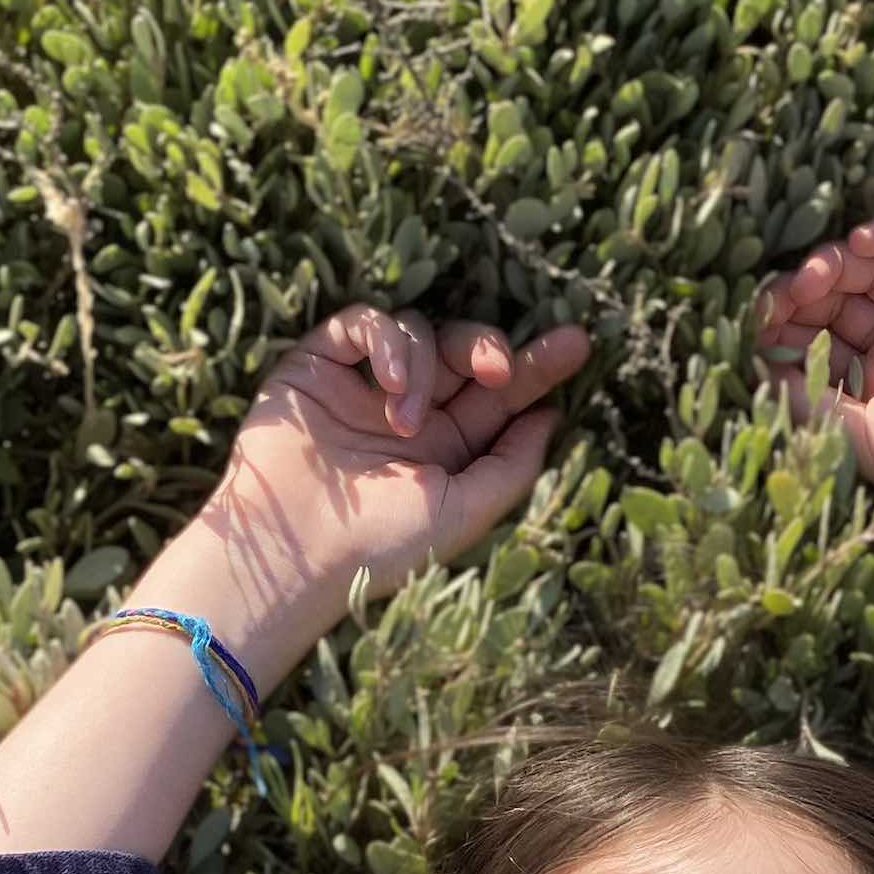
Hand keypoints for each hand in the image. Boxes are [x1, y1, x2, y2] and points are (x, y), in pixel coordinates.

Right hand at [207, 302, 591, 611]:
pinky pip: (363, 323)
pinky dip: (385, 343)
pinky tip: (390, 386)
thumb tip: (552, 415)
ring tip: (406, 423)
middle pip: (464, 350)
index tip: (578, 344)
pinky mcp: (319, 363)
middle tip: (501, 368)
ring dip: (425, 368)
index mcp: (447, 445)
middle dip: (490, 350)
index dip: (538, 366)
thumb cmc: (381, 546)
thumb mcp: (465, 511)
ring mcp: (364, 384)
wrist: (295, 551)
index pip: (500, 393)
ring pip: (417, 332)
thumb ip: (512, 465)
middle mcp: (410, 409)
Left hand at [752, 208, 873, 549]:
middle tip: (795, 290)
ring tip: (825, 267)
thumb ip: (805, 398)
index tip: (763, 317)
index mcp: (872, 391)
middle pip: (843, 299)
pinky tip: (866, 238)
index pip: (818, 339)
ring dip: (844, 259)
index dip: (786, 323)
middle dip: (811, 289)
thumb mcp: (857, 439)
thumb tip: (752, 362)